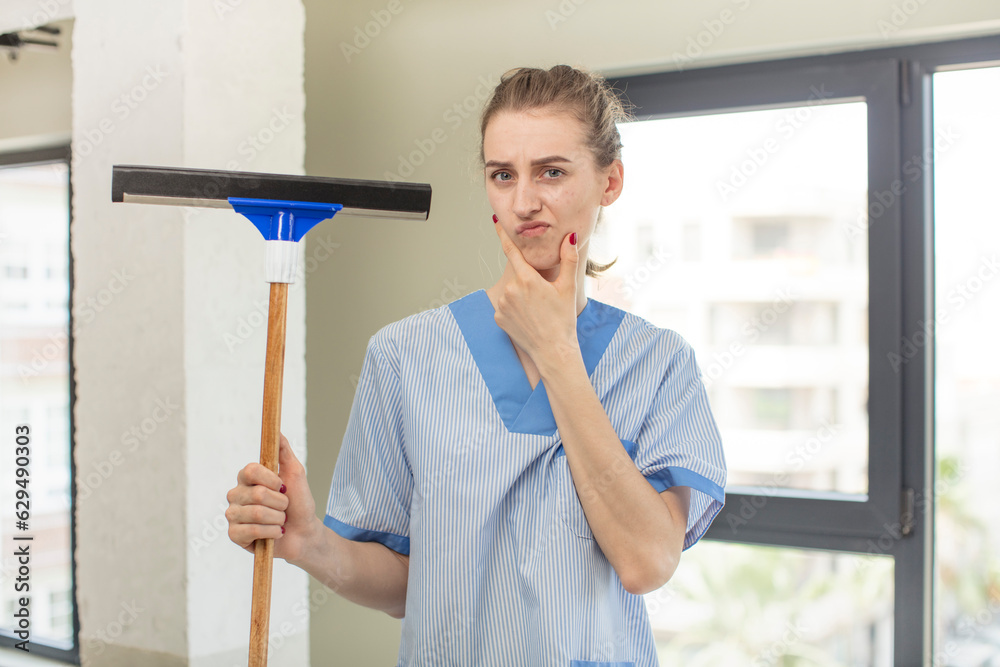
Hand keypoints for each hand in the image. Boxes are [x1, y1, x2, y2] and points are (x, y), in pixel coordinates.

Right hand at [225, 433, 316, 562]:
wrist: (304, 532)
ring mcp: (233, 515)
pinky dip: (271, 533)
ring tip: (280, 521)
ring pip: (257, 514)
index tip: (283, 486)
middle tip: (284, 507)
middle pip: (257, 494)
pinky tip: (274, 534)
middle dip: (280, 503)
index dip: (271, 480)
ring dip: (278, 519)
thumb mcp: (295, 473)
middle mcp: (236, 494)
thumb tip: (276, 430)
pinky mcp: (234, 535)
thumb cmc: (299, 502)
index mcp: (247, 478)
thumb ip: (283, 451)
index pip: (250, 470)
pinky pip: (251, 531)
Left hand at [492, 222, 580, 364]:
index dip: (503, 235)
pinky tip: (528, 318)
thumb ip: (568, 259)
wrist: (553, 351)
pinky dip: (515, 308)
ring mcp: (502, 305)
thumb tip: (570, 236)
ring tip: (537, 310)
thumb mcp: (569, 287)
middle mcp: (510, 289)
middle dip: (528, 281)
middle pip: (517, 275)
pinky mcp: (498, 318)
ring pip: (511, 291)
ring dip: (521, 295)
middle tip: (543, 297)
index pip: (511, 250)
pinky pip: (505, 306)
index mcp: (527, 279)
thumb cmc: (563, 319)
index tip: (495, 222)